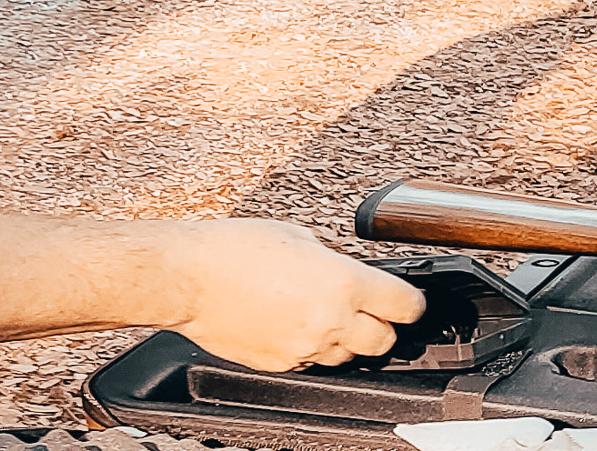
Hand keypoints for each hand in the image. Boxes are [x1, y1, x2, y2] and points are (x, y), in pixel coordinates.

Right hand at [165, 220, 424, 372]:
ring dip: (342, 337)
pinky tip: (285, 320)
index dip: (410, 302)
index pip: (405, 306)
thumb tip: (344, 273)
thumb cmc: (233, 247)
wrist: (187, 276)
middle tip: (363, 308)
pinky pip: (311, 360)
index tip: (406, 301)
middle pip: (384, 341)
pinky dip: (307, 344)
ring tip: (313, 311)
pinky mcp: (283, 363)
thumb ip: (331, 259)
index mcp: (342, 282)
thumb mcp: (295, 234)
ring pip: (348, 356)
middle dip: (378, 325)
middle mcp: (331, 320)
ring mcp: (307, 346)